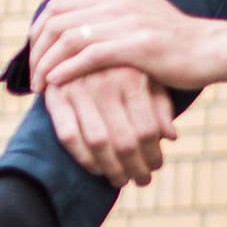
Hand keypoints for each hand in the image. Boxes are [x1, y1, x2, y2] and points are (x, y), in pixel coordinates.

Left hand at [27, 0, 226, 93]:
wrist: (213, 50)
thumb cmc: (176, 36)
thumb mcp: (140, 5)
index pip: (58, 4)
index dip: (39, 29)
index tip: (36, 55)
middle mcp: (117, 4)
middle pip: (57, 20)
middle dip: (37, 49)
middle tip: (33, 76)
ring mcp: (127, 24)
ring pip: (69, 38)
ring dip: (48, 63)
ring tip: (40, 86)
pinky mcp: (137, 46)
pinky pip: (90, 55)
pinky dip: (68, 69)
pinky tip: (58, 84)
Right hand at [44, 64, 179, 186]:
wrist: (80, 45)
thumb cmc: (124, 68)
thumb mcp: (149, 80)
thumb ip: (161, 107)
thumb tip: (171, 137)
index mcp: (132, 76)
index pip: (146, 130)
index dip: (153, 155)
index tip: (156, 168)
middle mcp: (104, 80)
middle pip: (124, 140)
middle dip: (135, 168)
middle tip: (142, 180)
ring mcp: (77, 87)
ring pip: (98, 142)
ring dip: (111, 169)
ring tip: (121, 180)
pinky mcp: (54, 95)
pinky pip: (69, 136)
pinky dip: (83, 158)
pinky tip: (96, 168)